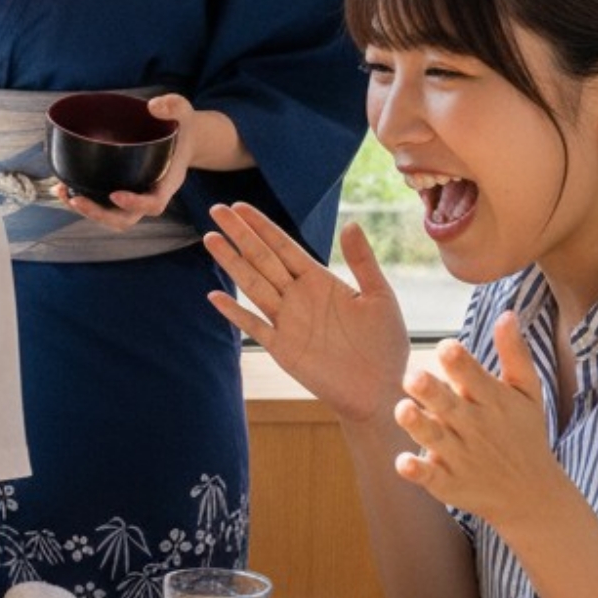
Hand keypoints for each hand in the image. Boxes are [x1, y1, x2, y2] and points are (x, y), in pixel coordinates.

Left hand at [62, 92, 195, 230]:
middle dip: (100, 214)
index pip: (154, 203)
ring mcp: (134, 196)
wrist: (180, 138)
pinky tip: (62, 187)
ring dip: (86, 211)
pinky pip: (102, 204)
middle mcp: (149, 195)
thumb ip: (173, 106)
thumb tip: (153, 106)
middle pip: (126, 219)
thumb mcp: (183, 112)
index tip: (116, 195)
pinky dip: (81, 200)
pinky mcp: (120, 191)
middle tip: (77, 200)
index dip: (136, 204)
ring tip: (64, 193)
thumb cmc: (180, 127)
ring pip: (111, 217)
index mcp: (167, 182)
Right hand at [203, 204, 411, 422]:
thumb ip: (363, 262)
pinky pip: (253, 326)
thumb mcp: (380, 297)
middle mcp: (297, 297)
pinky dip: (234, 312)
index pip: (283, 246)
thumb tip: (351, 224)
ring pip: (252, 285)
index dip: (261, 226)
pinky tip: (215, 296)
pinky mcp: (282, 349)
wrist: (381, 390)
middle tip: (216, 210)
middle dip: (239, 234)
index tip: (239, 206)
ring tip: (211, 239)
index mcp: (319, 281)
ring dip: (232, 263)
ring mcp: (286, 322)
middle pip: (262, 259)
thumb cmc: (386, 344)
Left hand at [393, 312, 567, 521]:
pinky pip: (429, 476)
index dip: (459, 362)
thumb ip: (515, 354)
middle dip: (431, 391)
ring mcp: (460, 456)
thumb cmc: (524, 433)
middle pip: (448, 405)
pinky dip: (417, 470)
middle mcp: (474, 427)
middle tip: (413, 378)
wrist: (532, 496)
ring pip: (434, 437)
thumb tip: (507, 312)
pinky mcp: (448, 483)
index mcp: (492, 401)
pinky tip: (403, 463)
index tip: (446, 347)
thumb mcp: (527, 393)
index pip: (474, 376)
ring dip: (418, 425)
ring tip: (403, 410)